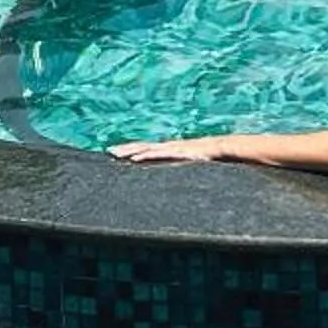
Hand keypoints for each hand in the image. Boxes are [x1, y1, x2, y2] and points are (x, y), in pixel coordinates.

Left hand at [109, 136, 228, 161]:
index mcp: (167, 149)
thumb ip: (179, 166)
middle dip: (125, 149)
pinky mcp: (174, 152)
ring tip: (116, 154)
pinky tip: (134, 159)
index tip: (117, 152)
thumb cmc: (204, 157)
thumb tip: (172, 181)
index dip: (131, 149)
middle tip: (109, 151)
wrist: (218, 148)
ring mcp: (170, 148)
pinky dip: (144, 156)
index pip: (145, 148)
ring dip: (130, 151)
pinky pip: (156, 154)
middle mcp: (166, 147)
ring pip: (145, 149)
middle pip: (141, 147)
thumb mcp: (189, 163)